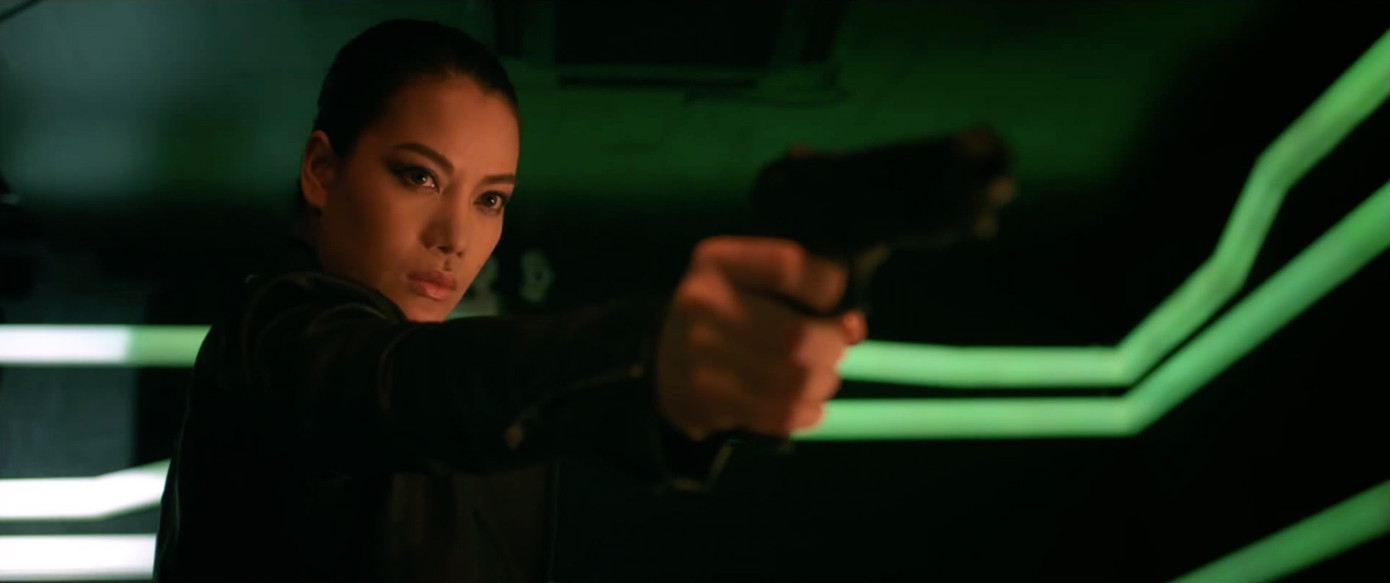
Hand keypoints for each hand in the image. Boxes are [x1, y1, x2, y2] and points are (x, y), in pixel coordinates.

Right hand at [655, 236, 867, 440]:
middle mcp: (702, 305)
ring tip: (819, 380)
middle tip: (834, 353)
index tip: (837, 308)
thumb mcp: (752, 276)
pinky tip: (803, 404)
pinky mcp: (702, 402)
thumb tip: (852, 324)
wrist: (660, 355)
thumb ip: (803, 284)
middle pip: (798, 337)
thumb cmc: (724, 311)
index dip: (830, 289)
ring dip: (822, 385)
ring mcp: (698, 358)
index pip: (789, 266)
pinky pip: (777, 415)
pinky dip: (804, 412)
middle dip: (833, 350)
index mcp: (718, 263)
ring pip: (793, 382)